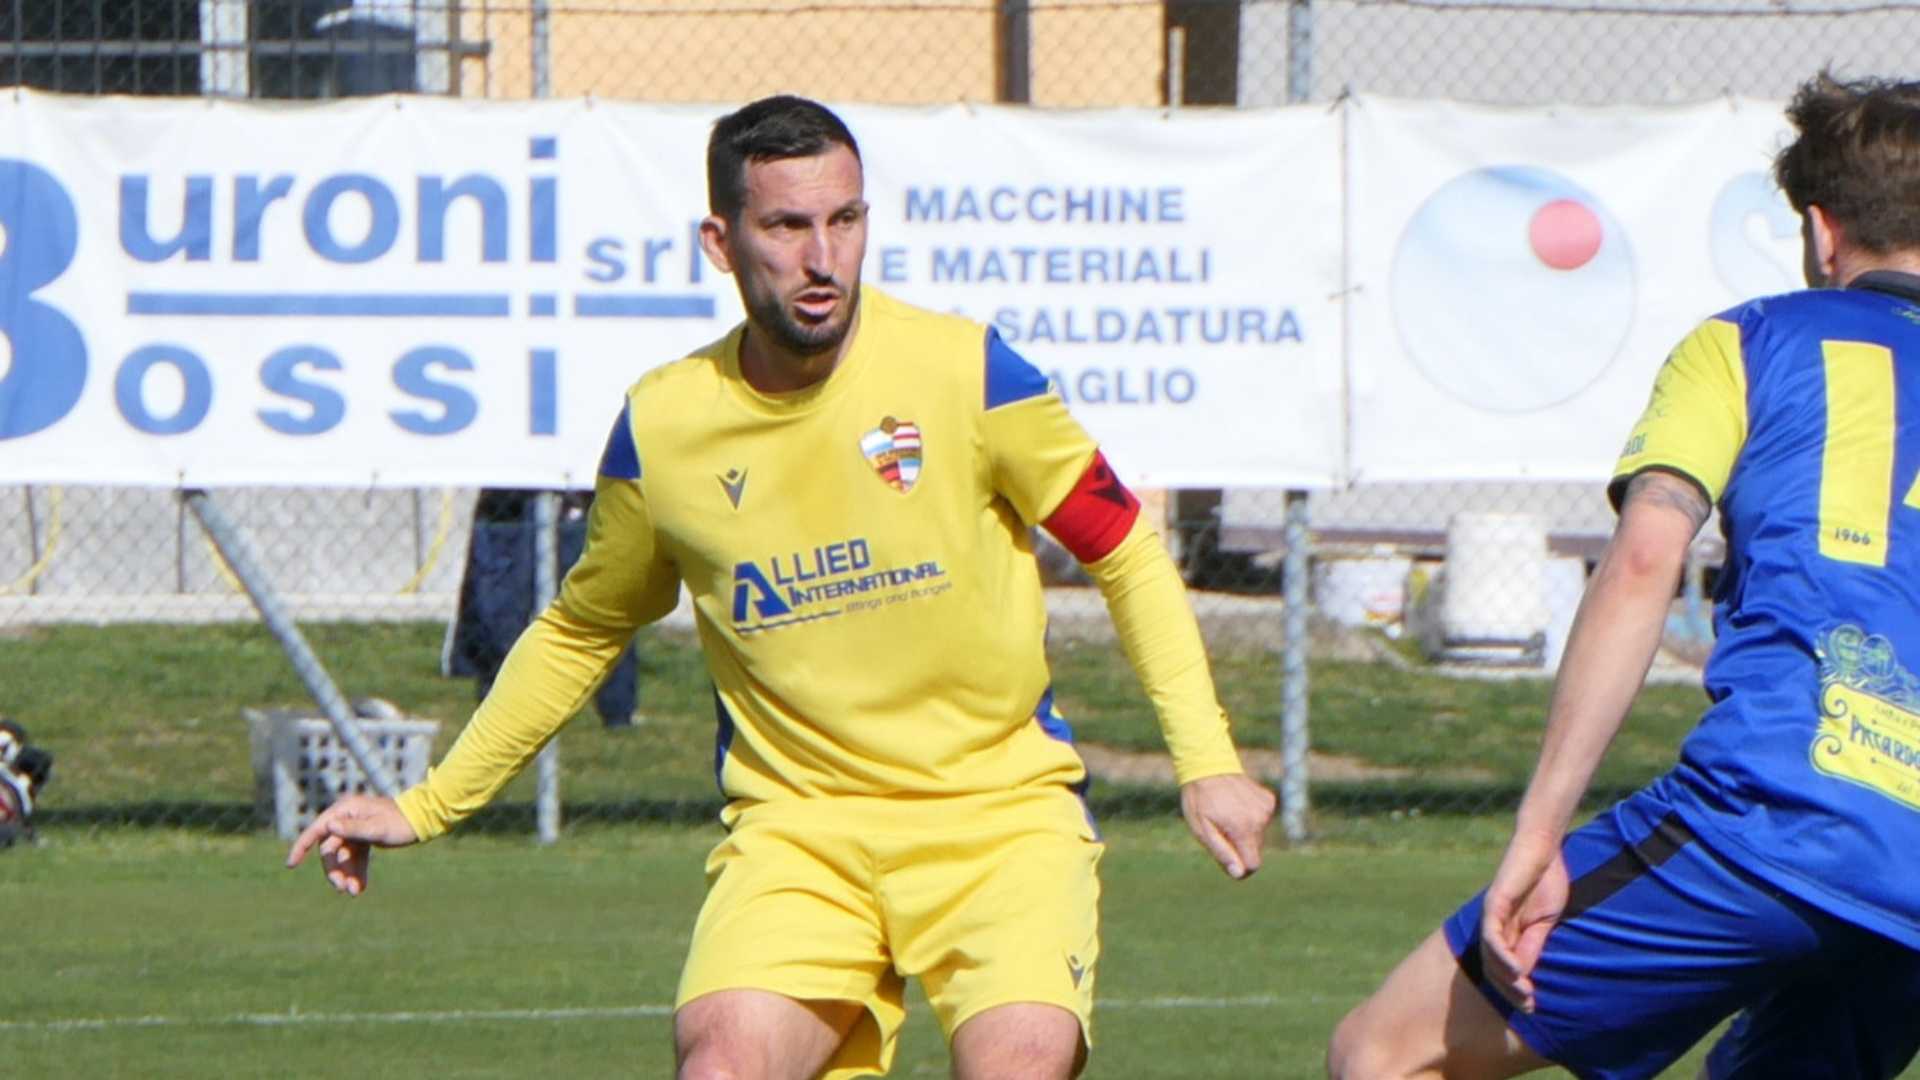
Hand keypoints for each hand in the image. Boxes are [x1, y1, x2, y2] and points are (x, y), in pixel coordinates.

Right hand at [285, 794, 418, 896]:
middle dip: (335, 870)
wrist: (423, 820)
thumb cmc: (400, 821)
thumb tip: (329, 825)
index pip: (317, 830)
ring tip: (354, 892)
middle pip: (330, 849)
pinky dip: (356, 872)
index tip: (290, 865)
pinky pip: (355, 858)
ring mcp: (355, 829)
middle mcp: (347, 818)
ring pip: (343, 857)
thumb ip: (353, 828)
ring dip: (347, 874)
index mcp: (346, 810)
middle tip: (342, 889)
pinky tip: (360, 888)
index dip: (301, 846)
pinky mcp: (364, 839)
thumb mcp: (377, 828)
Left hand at [1178, 773, 1275, 879]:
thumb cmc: (1199, 800)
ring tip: (1227, 814)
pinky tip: (1236, 804)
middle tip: (1220, 829)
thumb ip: (1222, 853)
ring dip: (1244, 830)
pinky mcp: (1268, 799)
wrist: (1207, 764)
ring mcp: (1266, 808)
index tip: (1227, 858)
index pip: (1253, 865)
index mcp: (1243, 829)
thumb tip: (1239, 874)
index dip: (1240, 866)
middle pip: (1255, 850)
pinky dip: (1250, 817)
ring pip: (1258, 834)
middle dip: (1239, 846)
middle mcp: (1259, 819)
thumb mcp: (1202, 830)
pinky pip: (1261, 819)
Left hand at [1478, 829, 1570, 1013]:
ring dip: (1506, 978)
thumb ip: (1532, 946)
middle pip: (1492, 967)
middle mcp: (1493, 926)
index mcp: (1505, 932)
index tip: (1531, 1007)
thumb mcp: (1543, 923)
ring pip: (1490, 955)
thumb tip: (1523, 976)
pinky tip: (1515, 970)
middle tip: (1528, 1006)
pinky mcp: (1494, 903)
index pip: (1502, 969)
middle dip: (1509, 990)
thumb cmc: (1544, 883)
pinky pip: (1492, 934)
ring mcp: (1491, 915)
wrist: (1542, 850)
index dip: (1514, 990)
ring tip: (1524, 993)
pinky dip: (1502, 955)